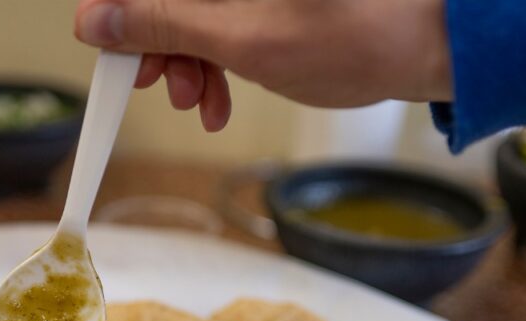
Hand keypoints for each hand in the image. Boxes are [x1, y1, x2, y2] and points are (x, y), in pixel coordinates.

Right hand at [75, 0, 451, 131]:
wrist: (427, 43)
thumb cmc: (355, 33)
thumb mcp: (242, 38)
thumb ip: (163, 24)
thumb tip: (97, 20)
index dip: (116, 15)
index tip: (109, 54)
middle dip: (157, 46)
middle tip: (169, 89)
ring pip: (189, 12)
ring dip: (186, 62)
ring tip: (204, 103)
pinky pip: (219, 20)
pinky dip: (214, 59)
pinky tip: (221, 95)